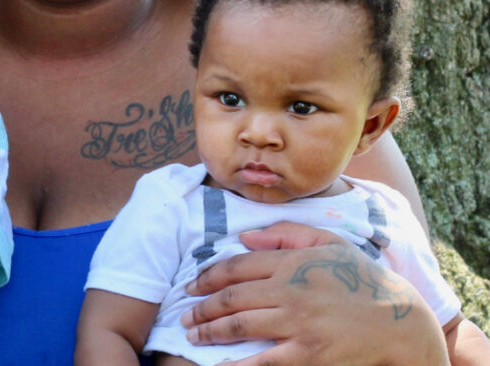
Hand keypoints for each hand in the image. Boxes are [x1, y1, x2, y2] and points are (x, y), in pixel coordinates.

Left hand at [181, 222, 449, 365]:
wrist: (400, 321)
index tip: (191, 286)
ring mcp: (299, 324)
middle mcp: (290, 291)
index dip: (207, 277)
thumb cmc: (361, 279)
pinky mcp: (308, 354)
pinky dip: (237, 365)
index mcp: (292, 262)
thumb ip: (286, 233)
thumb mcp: (329, 243)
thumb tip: (243, 238)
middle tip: (186, 317)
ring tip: (194, 335)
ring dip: (211, 331)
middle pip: (232, 297)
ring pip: (241, 326)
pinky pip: (264, 361)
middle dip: (202, 308)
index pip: (236, 267)